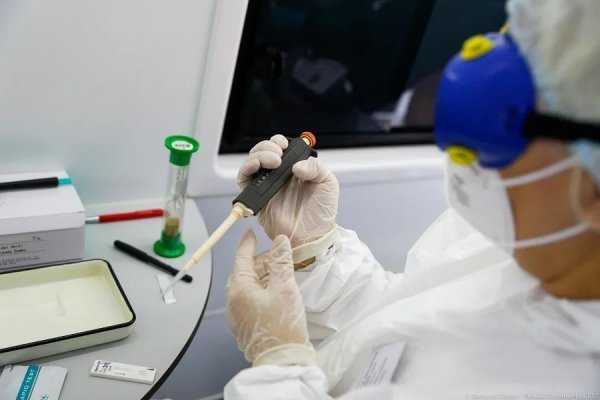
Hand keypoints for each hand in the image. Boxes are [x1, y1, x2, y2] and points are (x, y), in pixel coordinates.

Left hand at [226, 230, 311, 363]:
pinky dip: (259, 289)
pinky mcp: (243, 325)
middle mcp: (233, 301)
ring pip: (246, 286)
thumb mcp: (285, 289)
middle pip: (243, 272)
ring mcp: (236, 315)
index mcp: (239, 289)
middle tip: (275, 254)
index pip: (241, 258)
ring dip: (260, 276)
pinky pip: (248, 299)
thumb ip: (281, 262)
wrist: (281, 361)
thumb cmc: (282, 326)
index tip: (250, 233)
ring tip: (278, 272)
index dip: (247, 244)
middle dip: (258, 261)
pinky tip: (273, 291)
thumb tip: (280, 241)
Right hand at [237, 135, 338, 249]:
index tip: (285, 146)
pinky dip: (246, 168)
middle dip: (267, 146)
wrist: (313, 236)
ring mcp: (267, 186)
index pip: (280, 148)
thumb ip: (315, 167)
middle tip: (278, 154)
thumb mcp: (327, 183)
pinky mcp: (257, 198)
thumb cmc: (321, 213)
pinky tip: (256, 166)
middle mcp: (278, 176)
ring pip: (252, 162)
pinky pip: (243, 180)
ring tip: (272, 161)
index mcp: (294, 169)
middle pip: (263, 152)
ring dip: (258, 155)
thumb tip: (296, 166)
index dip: (279, 142)